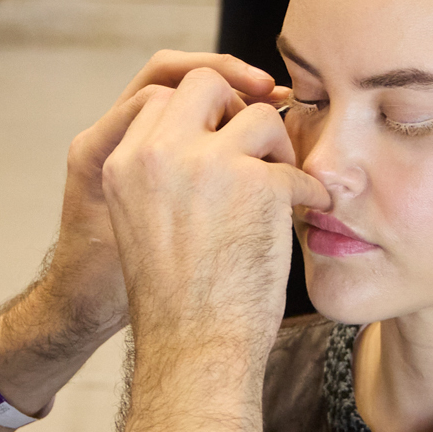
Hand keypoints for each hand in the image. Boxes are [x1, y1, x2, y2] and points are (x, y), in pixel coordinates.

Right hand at [44, 52, 281, 344]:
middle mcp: (158, 154)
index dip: (201, 110)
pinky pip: (298, 167)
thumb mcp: (142, 222)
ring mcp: (208, 165)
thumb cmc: (175, 297)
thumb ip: (163, 172)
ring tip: (283, 188)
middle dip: (238, 107)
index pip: (162, 95)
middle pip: (206, 83)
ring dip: (279, 149)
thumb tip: (211, 130)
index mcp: (122, 163)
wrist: (194, 347)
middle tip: (258, 148)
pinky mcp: (258, 184)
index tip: (224, 135)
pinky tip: (307, 214)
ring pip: (261, 117)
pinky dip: (310, 192)